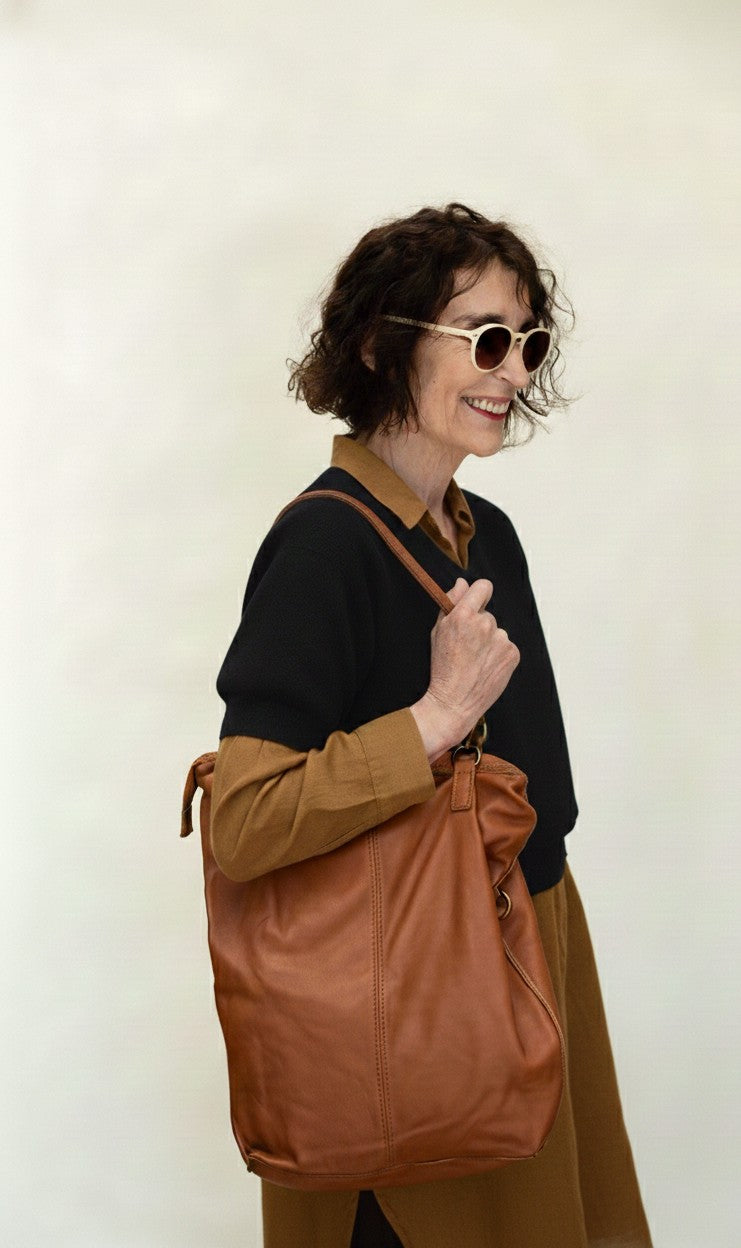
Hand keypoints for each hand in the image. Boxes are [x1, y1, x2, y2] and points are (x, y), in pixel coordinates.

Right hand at [410, 577, 519, 761]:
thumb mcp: (438, 631)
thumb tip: (462, 583)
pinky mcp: (512, 654)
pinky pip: (506, 647)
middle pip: (488, 614)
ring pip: (497, 632)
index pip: (483, 587)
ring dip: (489, 642)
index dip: (479, 593)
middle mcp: (485, 624)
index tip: (477, 601)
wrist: (454, 702)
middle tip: (467, 646)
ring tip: (475, 661)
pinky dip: (498, 655)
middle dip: (479, 626)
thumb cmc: (442, 668)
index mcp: (464, 615)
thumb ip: (451, 603)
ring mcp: (501, 639)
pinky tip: (485, 667)